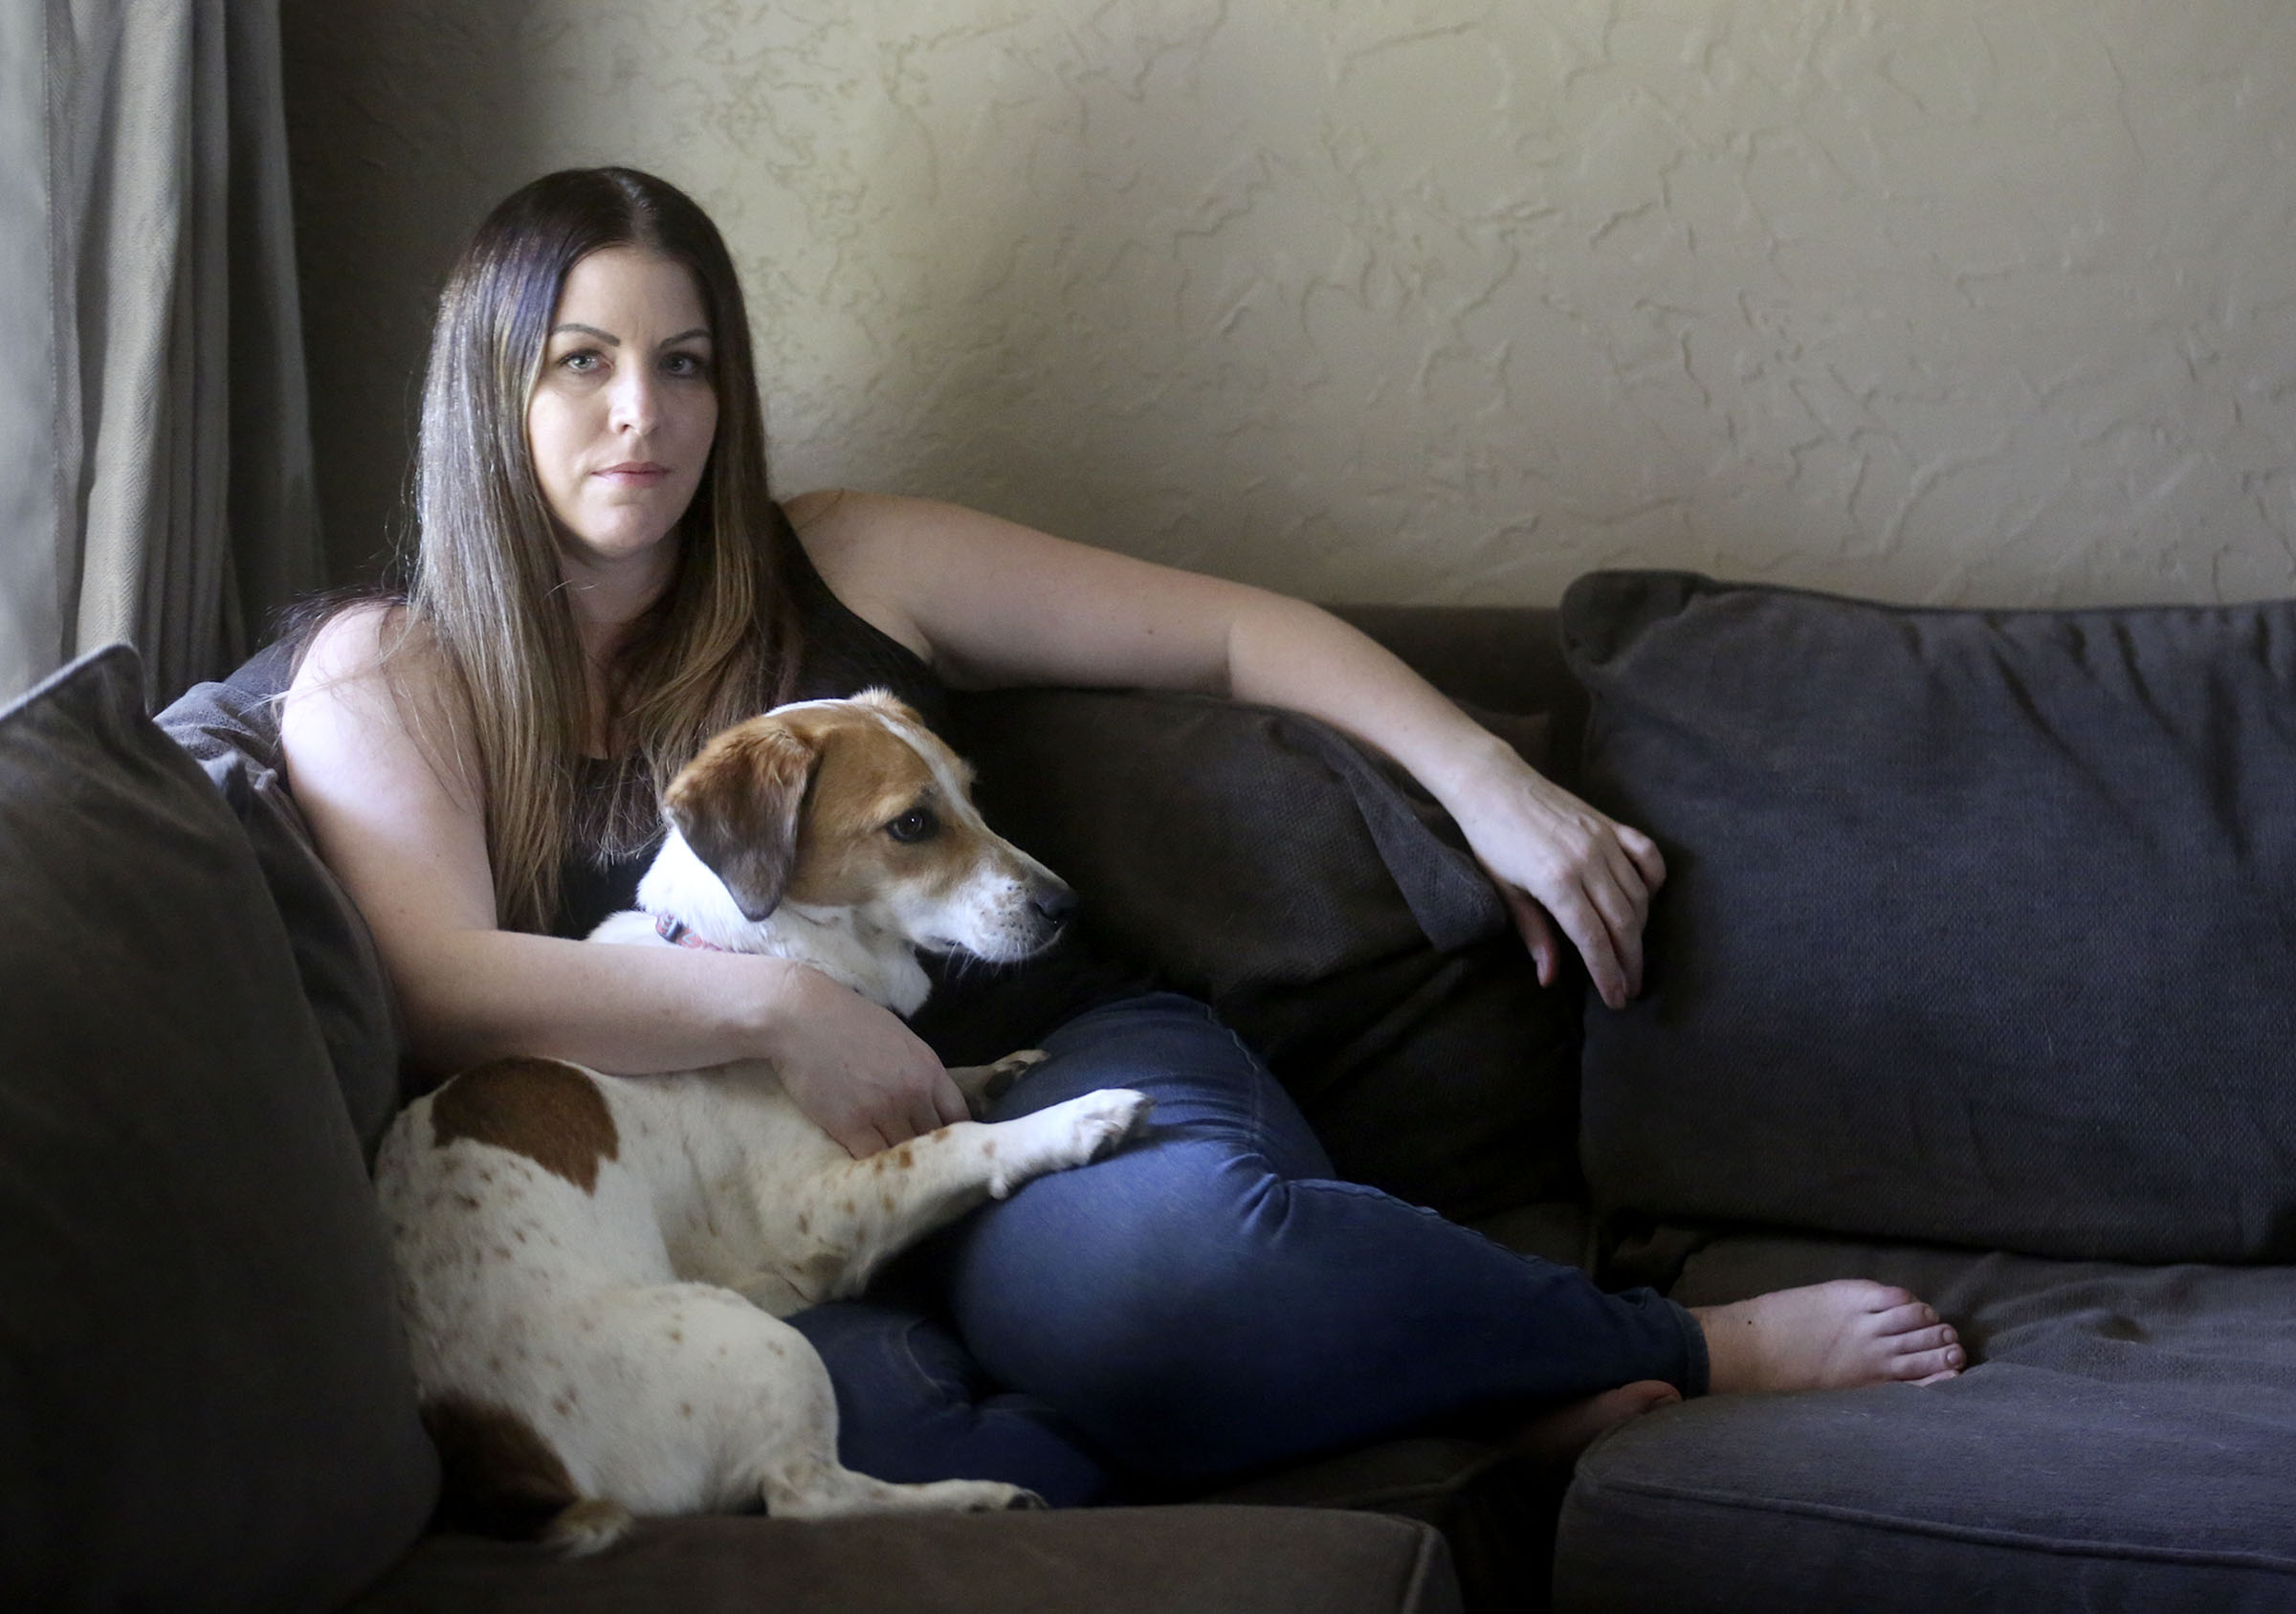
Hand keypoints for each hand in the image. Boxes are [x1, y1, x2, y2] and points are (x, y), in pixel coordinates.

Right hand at [760, 965, 970, 1155]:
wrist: (800, 1017)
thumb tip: (927, 1097)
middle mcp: (912, 1093)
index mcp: (928, 1069)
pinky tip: (868, 1170)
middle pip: (933, 1139)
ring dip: (899, 1162)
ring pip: (903, 1153)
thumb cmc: (847, 1019)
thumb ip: (918, 1070)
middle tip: (917, 1161)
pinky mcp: (849, 1126)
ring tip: (892, 1171)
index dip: (954, 1134)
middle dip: (927, 1152)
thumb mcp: (899, 1038)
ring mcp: (882, 1111)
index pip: (958, 1116)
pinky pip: (872, 1158)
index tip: (944, 1143)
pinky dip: (872, 1167)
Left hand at [1449, 748, 1665, 1009]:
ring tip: (1634, 955)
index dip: (1608, 974)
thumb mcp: (1506, 892)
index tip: (1617, 999)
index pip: (1593, 940)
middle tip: (1632, 988)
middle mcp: (1587, 861)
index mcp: (1556, 882)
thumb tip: (1549, 979)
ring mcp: (1603, 839)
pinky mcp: (1610, 823)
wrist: (1493, 785)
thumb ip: (1534, 934)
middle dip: (1630, 962)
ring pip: (1638, 895)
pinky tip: (1647, 901)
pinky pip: (1646, 854)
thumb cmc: (1491, 841)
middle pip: (1622, 923)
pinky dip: (1653, 879)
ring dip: (1640, 930)